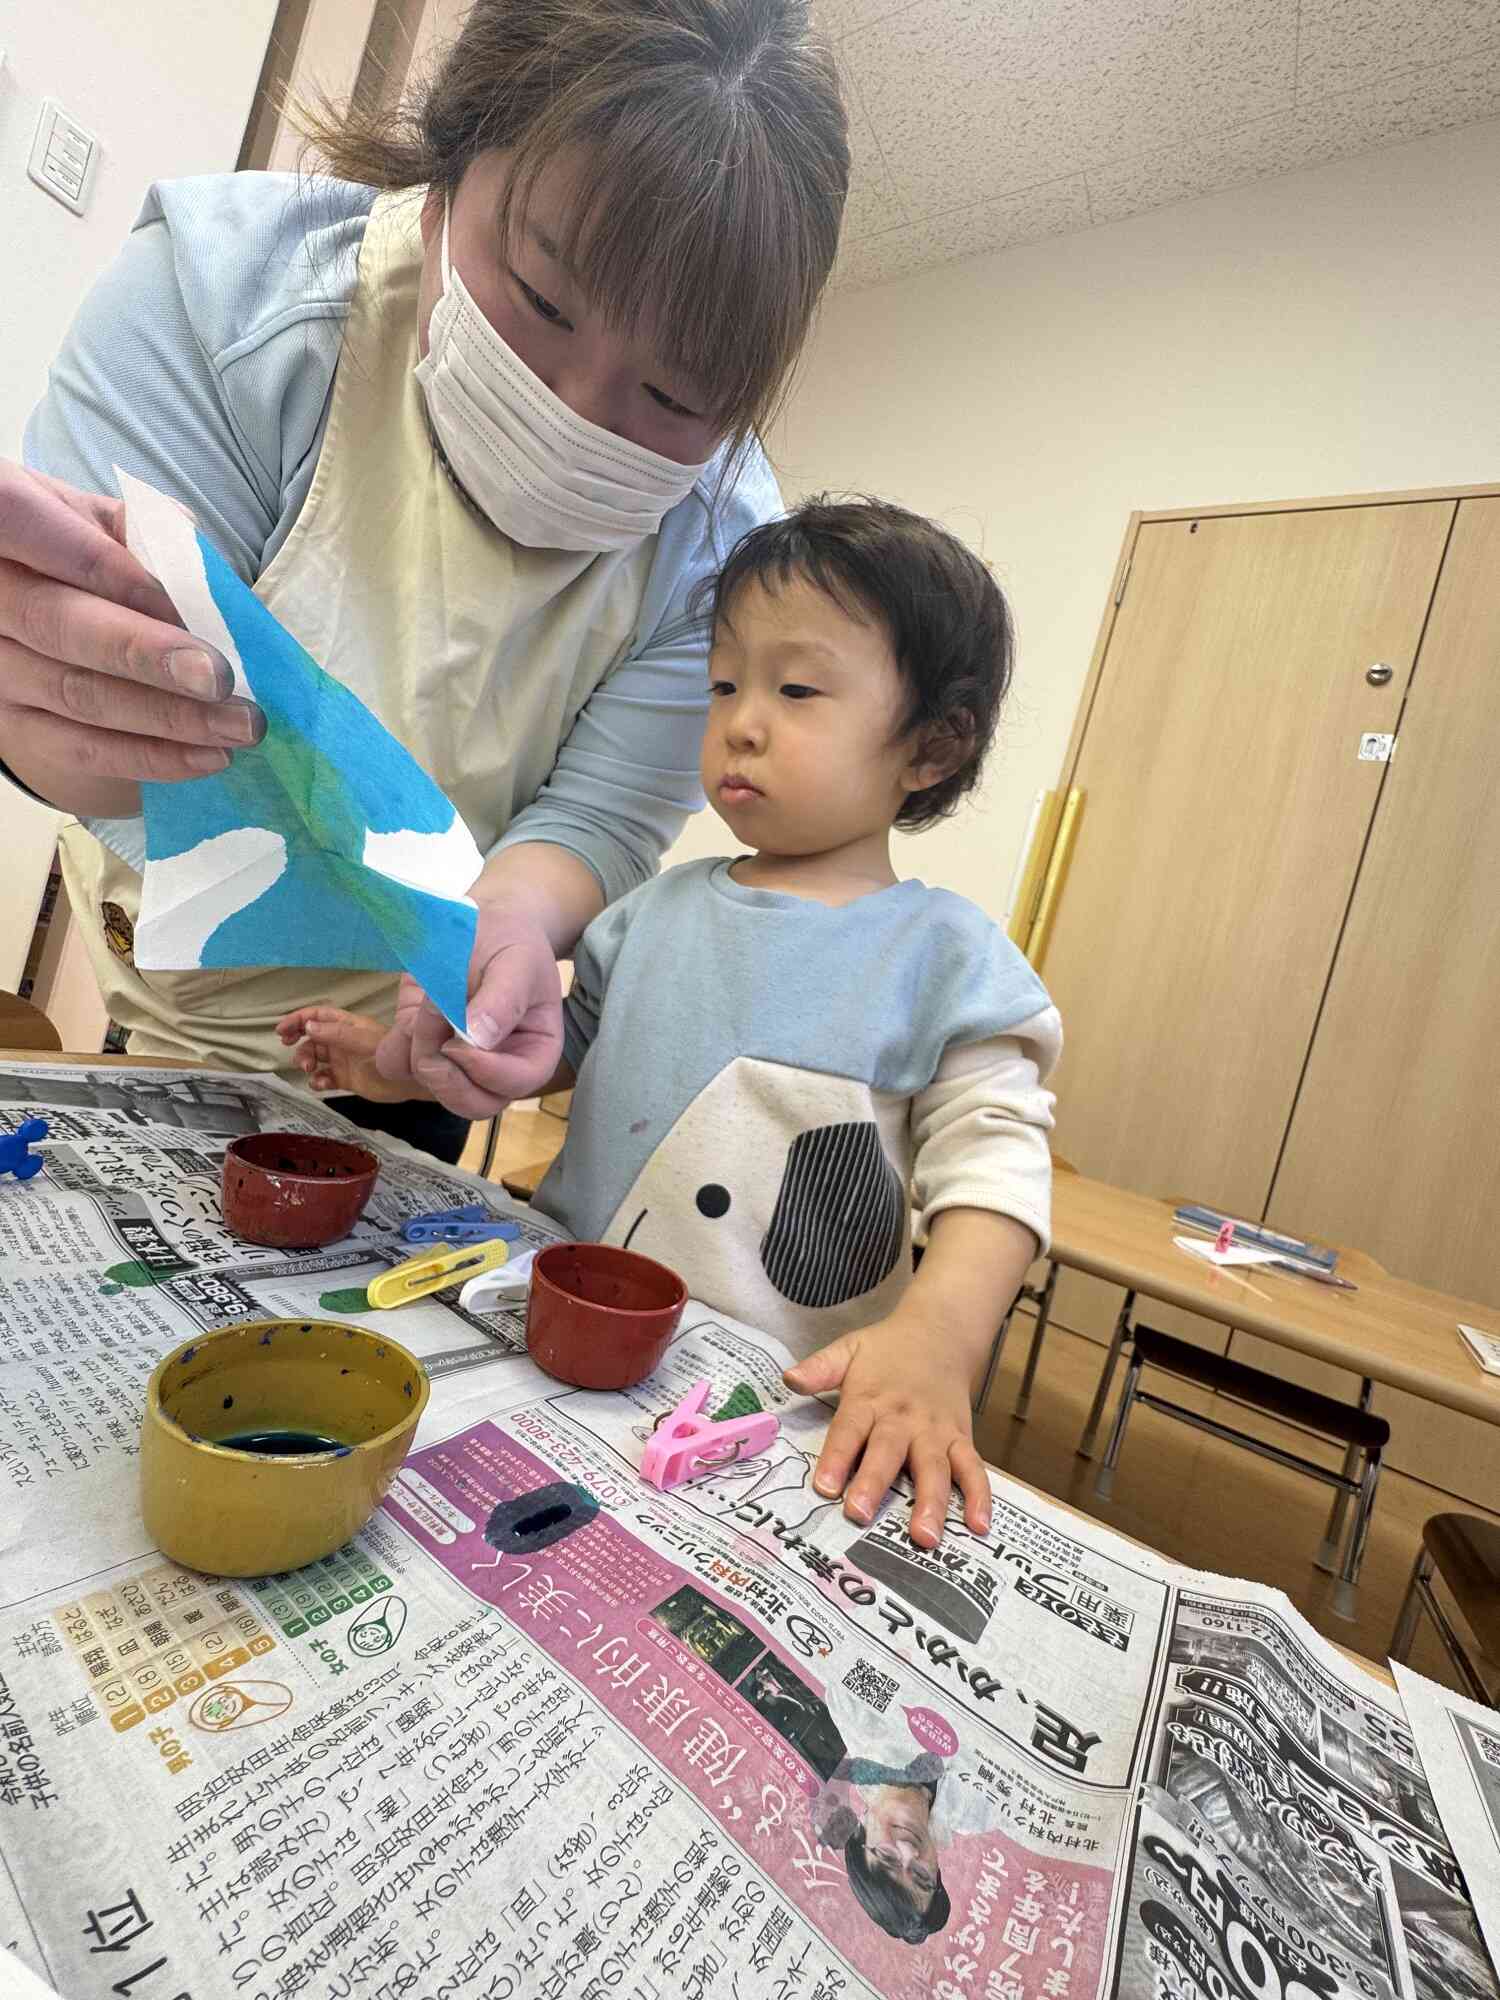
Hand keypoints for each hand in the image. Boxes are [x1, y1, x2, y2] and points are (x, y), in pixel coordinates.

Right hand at [0, 461, 262, 815]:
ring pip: (78, 694)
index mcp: (5, 526)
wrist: (48, 608)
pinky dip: (154, 755)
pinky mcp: (20, 728)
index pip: (31, 531)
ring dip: (169, 716)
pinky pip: (84, 750)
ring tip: (240, 724)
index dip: (105, 567)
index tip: (177, 600)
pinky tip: (211, 755)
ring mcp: (1, 668)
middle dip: (146, 655)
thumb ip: (143, 530)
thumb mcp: (104, 522)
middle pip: (60, 627)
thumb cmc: (86, 551)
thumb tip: (196, 557)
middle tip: (220, 678)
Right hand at [277, 1006, 419, 1102]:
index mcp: (347, 1025)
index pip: (317, 1017)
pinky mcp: (345, 1079)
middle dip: (298, 1042)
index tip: (281, 1029)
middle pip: (311, 1037)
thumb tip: (308, 1027)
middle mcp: (342, 1041)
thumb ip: (335, 1033)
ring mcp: (342, 1060)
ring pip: (314, 1058)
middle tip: (289, 1046)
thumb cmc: (388, 1054)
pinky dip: (317, 1081)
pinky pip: (323, 1078)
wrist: (407, 1081)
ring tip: (308, 1069)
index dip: (298, 1020)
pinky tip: (321, 1083)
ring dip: (306, 1062)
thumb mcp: (361, 1039)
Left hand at [375, 901, 563, 1118]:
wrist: (481, 924)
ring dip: (421, 1046)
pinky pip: (397, 1065)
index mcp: (534, 1053)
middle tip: (437, 1023)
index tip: (461, 1040)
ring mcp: (455, 1063)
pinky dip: (396, 1043)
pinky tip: (415, 1012)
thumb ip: (502, 1000)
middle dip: (447, 1073)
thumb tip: (477, 1040)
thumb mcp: (518, 962)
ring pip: (429, 1085)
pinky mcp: (421, 1046)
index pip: (515, 1084)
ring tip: (432, 1001)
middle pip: (471, 1103)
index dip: (486, 1071)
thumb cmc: (512, 943)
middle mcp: (496, 1069)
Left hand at [784, 1315, 992, 1547]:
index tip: (825, 1487)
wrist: (940, 1332)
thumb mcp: (849, 1350)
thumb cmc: (887, 1351)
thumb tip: (789, 1378)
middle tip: (861, 1515)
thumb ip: (819, 1368)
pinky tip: (979, 1526)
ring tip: (924, 1537)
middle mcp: (904, 1418)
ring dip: (931, 1502)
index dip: (836, 1457)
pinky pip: (973, 1468)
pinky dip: (979, 1496)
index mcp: (870, 1399)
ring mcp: (936, 1431)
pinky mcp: (961, 1438)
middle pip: (888, 1452)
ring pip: (935, 1468)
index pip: (849, 1429)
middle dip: (875, 1484)